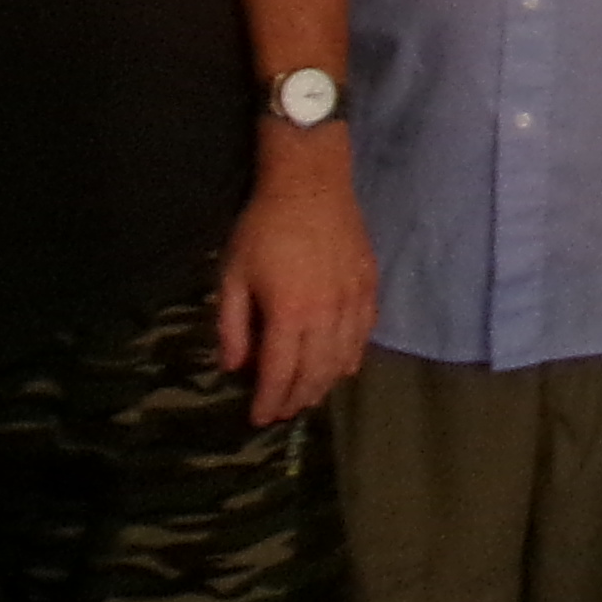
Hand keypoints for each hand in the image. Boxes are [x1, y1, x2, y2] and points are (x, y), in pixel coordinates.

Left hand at [216, 148, 374, 423]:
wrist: (310, 182)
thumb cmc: (264, 227)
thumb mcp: (233, 275)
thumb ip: (232, 326)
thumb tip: (235, 367)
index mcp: (289, 313)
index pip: (280, 373)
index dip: (268, 401)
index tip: (258, 418)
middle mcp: (327, 315)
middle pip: (315, 373)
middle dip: (296, 399)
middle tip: (281, 411)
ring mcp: (353, 301)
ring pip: (344, 359)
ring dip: (324, 383)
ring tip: (308, 395)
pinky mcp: (369, 285)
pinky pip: (365, 334)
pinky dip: (352, 356)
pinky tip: (343, 366)